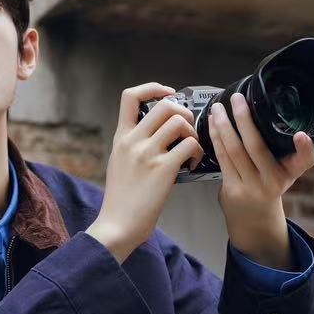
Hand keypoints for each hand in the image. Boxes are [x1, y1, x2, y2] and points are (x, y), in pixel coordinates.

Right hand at [87, 83, 201, 263]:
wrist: (116, 225)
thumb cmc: (120, 200)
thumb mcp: (118, 163)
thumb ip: (132, 144)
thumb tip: (156, 133)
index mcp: (121, 137)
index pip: (130, 96)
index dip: (154, 88)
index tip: (169, 94)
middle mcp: (133, 141)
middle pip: (164, 105)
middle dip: (183, 112)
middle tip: (187, 128)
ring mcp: (147, 154)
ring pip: (179, 122)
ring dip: (192, 133)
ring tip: (191, 149)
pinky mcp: (163, 170)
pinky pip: (189, 145)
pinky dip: (197, 152)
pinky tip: (192, 164)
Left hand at [208, 91, 313, 268]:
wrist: (253, 216)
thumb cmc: (271, 184)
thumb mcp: (289, 171)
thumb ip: (294, 151)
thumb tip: (287, 122)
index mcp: (289, 174)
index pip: (304, 162)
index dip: (304, 148)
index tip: (301, 134)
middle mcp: (272, 182)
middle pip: (256, 147)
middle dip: (244, 120)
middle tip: (237, 98)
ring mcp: (250, 187)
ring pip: (234, 151)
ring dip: (223, 126)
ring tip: (218, 107)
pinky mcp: (231, 188)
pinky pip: (222, 158)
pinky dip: (215, 138)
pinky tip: (212, 124)